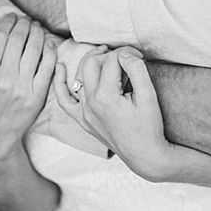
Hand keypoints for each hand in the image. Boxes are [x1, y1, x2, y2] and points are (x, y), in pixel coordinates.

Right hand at [0, 14, 56, 159]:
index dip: (7, 21)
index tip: (10, 17)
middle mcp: (5, 80)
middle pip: (18, 39)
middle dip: (23, 23)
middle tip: (25, 19)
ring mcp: (23, 88)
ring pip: (35, 49)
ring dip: (37, 32)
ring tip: (35, 26)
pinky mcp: (38, 96)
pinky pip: (48, 66)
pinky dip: (49, 50)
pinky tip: (47, 43)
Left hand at [53, 45, 170, 180]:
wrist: (146, 156)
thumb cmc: (150, 127)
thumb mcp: (149, 96)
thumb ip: (137, 69)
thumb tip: (124, 54)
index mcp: (105, 97)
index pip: (111, 61)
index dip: (127, 53)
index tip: (139, 57)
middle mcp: (90, 104)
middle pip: (92, 64)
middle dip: (107, 55)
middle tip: (124, 57)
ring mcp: (84, 113)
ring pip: (79, 76)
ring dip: (90, 62)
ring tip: (104, 54)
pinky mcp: (83, 120)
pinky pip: (64, 100)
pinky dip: (60, 84)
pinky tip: (60, 69)